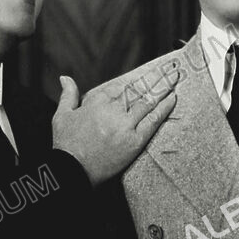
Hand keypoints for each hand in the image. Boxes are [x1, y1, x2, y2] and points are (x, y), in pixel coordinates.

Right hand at [52, 69, 177, 185]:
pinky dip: (164, 107)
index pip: (122, 85)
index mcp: (97, 101)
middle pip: (139, 89)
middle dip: (157, 77)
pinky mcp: (135, 140)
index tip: (150, 71)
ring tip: (175, 76)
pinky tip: (173, 97)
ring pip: (148, 101)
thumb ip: (68, 95)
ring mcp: (125, 125)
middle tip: (171, 67)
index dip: (138, 77)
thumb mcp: (62, 115)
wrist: (72, 171)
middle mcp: (113, 110)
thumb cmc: (66, 145)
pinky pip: (153, 120)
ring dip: (164, 87)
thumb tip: (65, 78)